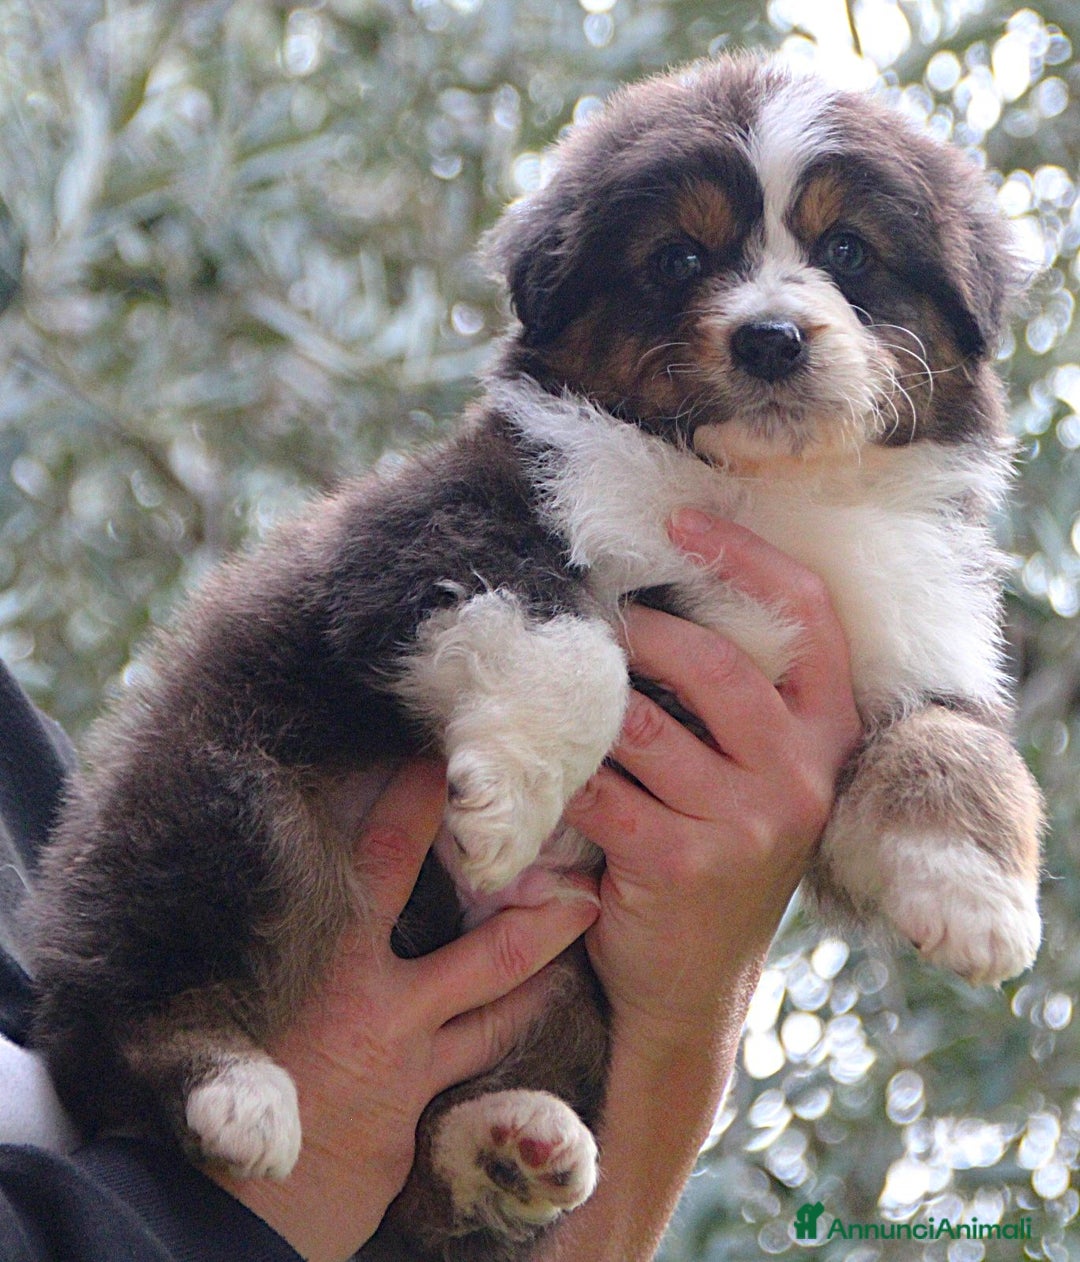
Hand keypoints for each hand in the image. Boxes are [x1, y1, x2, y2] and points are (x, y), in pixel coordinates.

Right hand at [215, 759, 599, 1261]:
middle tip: (563, 816)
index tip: (452, 750)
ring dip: (548, 938)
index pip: (378, 852)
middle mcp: (368, 990)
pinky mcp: (422, 1098)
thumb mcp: (234, 1001)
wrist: (222, 1206)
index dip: (418, 794)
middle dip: (511, 863)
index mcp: (319, 952)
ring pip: (497, 975)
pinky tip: (556, 988)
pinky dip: (523, 1011)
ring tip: (589, 901)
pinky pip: (488, 1044)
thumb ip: (285, 939)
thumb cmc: (218, 1086)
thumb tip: (298, 877)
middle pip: (461, 913)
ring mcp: (404, 1046)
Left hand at [543, 513, 859, 1261]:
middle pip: (712, 661)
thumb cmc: (718, 851)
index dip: (747, 557)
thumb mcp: (758, 774)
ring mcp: (744, 823)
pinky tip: (535, 759)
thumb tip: (650, 594)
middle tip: (593, 623)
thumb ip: (738, 699)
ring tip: (556, 686)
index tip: (679, 520)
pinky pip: (596, 785)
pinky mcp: (678, 861)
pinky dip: (556, 768)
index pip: (809, 616)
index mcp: (829, 736)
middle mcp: (800, 776)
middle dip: (638, 632)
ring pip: (638, 722)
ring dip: (586, 701)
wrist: (697, 981)